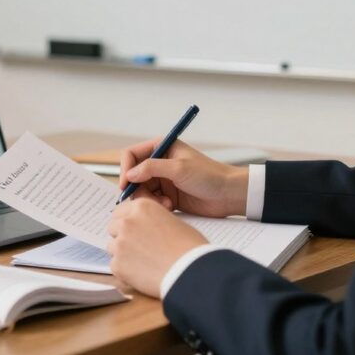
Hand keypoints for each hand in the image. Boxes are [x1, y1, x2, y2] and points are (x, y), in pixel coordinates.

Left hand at [106, 197, 208, 296]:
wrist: (190, 271)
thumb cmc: (189, 248)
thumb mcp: (172, 221)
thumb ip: (152, 220)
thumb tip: (144, 226)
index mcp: (142, 207)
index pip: (121, 211)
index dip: (127, 221)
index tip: (132, 229)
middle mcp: (127, 222)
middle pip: (113, 227)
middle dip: (122, 236)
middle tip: (137, 247)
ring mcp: (120, 243)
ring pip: (112, 247)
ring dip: (123, 253)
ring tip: (143, 261)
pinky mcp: (118, 264)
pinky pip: (115, 265)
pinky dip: (125, 270)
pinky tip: (142, 273)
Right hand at [120, 138, 248, 217]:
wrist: (229, 194)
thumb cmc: (209, 176)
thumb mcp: (179, 168)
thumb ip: (151, 168)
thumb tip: (129, 175)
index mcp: (161, 148)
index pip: (131, 155)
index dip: (125, 169)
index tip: (126, 185)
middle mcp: (159, 162)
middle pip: (133, 175)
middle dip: (137, 189)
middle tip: (145, 201)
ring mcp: (163, 179)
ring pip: (141, 191)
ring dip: (148, 199)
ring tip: (165, 204)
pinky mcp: (167, 195)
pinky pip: (151, 201)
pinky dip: (156, 205)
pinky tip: (170, 207)